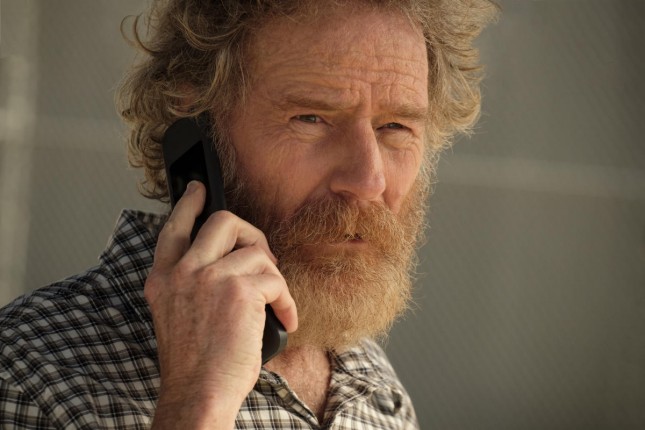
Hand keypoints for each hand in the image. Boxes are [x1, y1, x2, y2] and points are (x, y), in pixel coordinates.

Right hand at [145, 181, 297, 428]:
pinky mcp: (240, 290)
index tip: (198, 190)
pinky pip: (276, 279)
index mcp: (164, 279)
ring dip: (273, 276)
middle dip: (251, 232)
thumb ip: (191, 284)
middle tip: (262, 255)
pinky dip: (286, 300)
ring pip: (256, 250)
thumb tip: (228, 261)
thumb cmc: (194, 365)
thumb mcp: (177, 316)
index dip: (188, 205)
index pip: (173, 228)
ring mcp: (210, 277)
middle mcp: (183, 272)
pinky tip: (285, 319)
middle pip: (222, 222)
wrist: (198, 394)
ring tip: (274, 301)